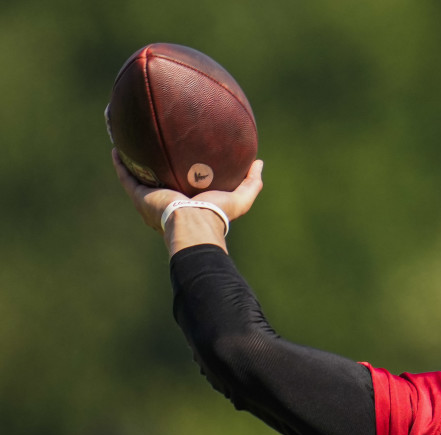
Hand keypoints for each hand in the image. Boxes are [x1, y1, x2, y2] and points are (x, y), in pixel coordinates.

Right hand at [111, 149, 263, 234]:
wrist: (195, 222)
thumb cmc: (217, 215)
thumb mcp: (240, 199)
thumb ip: (251, 182)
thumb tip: (259, 163)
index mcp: (188, 203)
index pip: (183, 187)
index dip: (182, 173)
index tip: (183, 158)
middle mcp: (167, 201)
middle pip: (158, 180)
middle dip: (154, 166)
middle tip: (153, 146)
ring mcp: (151, 199)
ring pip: (138, 176)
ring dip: (132, 161)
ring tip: (129, 141)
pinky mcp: (140, 196)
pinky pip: (126, 177)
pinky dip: (120, 163)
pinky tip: (116, 148)